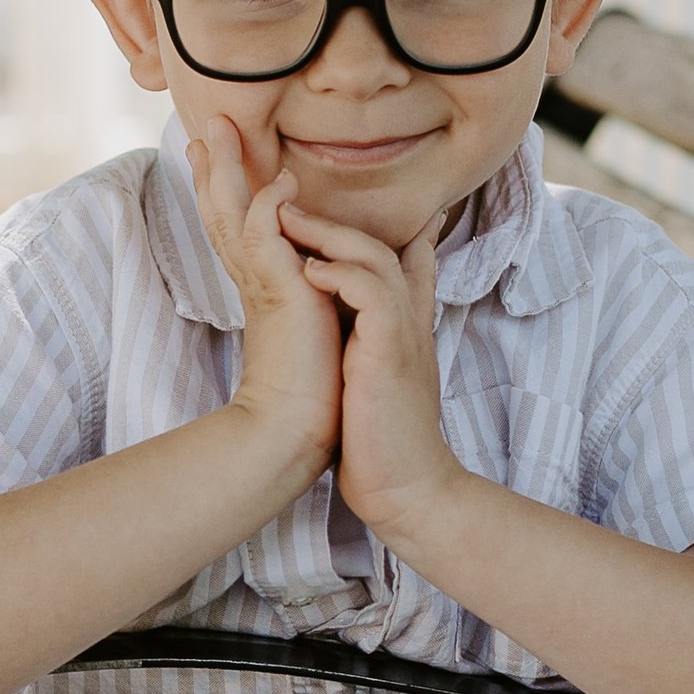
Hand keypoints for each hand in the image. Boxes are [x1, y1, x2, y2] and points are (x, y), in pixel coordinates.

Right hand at [191, 113, 340, 488]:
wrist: (303, 431)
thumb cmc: (319, 388)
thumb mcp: (328, 317)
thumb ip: (327, 284)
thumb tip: (339, 266)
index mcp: (264, 286)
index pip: (240, 225)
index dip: (228, 187)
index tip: (218, 150)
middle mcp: (255, 282)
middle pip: (224, 212)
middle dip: (215, 168)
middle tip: (206, 124)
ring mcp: (262, 287)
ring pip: (233, 216)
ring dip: (225, 172)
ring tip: (217, 129)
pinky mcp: (279, 297)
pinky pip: (266, 243)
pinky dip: (269, 210)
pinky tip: (280, 183)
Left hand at [277, 200, 464, 551]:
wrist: (406, 490)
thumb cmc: (381, 444)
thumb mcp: (371, 384)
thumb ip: (363, 348)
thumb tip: (342, 335)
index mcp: (401, 328)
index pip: (402, 261)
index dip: (370, 224)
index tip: (332, 206)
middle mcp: (407, 323)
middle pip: (384, 247)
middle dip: (333, 221)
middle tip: (286, 203)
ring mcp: (404, 336)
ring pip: (378, 259)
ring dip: (331, 237)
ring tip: (288, 222)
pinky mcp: (392, 354)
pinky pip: (374, 295)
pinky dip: (341, 276)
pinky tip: (309, 271)